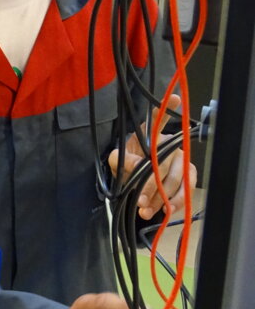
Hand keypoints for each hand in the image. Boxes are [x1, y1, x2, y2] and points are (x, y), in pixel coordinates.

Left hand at [108, 94, 196, 219]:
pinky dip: (174, 203)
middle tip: (140, 200)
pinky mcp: (190, 174)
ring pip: (174, 180)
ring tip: (144, 209)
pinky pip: (186, 190)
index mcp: (149, 135)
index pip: (156, 120)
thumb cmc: (128, 167)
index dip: (165, 110)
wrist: (137, 184)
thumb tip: (124, 161)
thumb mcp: (117, 163)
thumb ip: (119, 161)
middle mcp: (168, 143)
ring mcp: (181, 158)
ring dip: (160, 198)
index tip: (176, 98)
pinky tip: (163, 210)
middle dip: (150, 185)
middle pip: (163, 163)